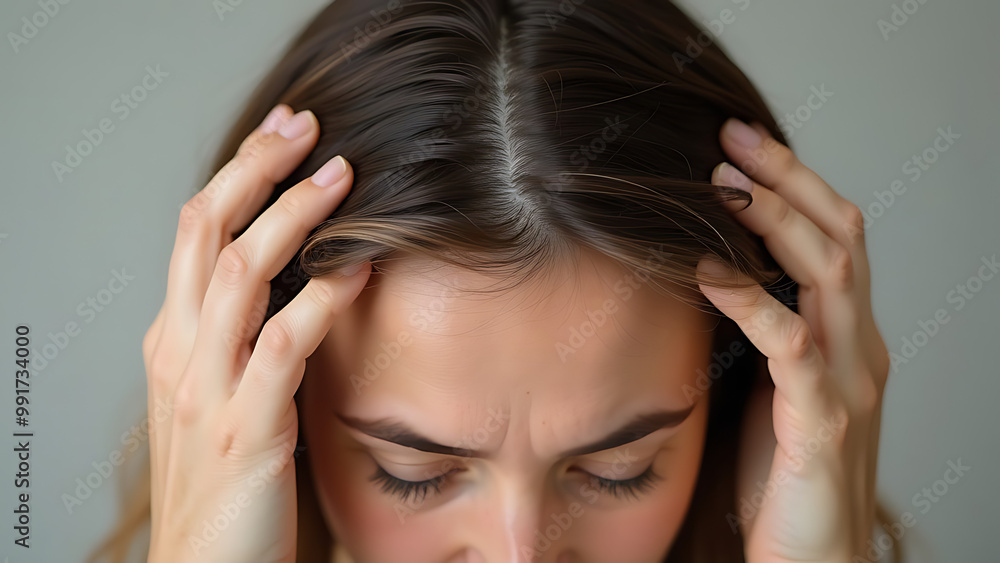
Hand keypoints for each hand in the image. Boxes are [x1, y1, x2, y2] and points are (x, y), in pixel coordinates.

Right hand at [142, 104, 370, 561]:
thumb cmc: (224, 482)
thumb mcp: (221, 395)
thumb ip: (246, 338)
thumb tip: (303, 280)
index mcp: (173, 340)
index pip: (195, 232)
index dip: (237, 173)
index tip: (284, 132)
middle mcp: (180, 353)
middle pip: (206, 232)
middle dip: (256, 168)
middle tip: (306, 124)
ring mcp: (206, 390)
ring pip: (239, 275)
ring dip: (293, 217)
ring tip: (342, 177)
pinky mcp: (244, 431)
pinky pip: (281, 347)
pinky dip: (321, 300)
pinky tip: (358, 270)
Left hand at [696, 118, 890, 561]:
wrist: (811, 558)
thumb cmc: (780, 476)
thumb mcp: (770, 387)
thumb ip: (759, 332)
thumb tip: (707, 271)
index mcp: (848, 336)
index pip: (835, 237)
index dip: (794, 183)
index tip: (737, 143)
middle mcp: (861, 348)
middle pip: (840, 237)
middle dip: (786, 180)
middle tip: (728, 138)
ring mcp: (849, 383)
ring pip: (829, 276)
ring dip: (773, 225)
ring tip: (717, 187)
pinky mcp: (824, 422)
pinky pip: (792, 346)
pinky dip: (749, 301)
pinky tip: (704, 272)